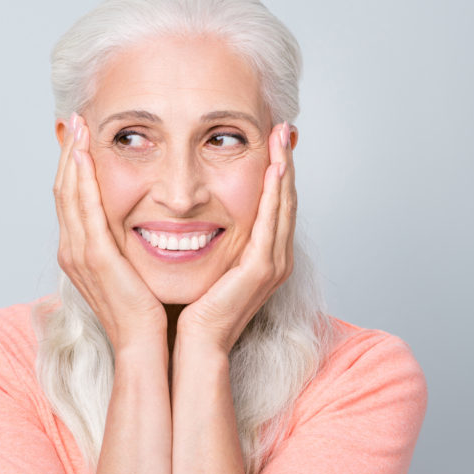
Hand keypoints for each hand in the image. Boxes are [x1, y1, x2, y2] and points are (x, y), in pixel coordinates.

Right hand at [53, 113, 167, 355]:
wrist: (144, 345)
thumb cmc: (146, 311)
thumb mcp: (132, 269)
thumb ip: (129, 244)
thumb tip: (140, 221)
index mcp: (79, 252)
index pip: (71, 199)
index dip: (71, 166)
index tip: (80, 137)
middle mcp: (71, 250)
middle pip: (63, 190)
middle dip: (67, 153)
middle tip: (74, 120)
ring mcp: (79, 253)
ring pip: (68, 193)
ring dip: (71, 157)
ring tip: (78, 126)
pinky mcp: (94, 257)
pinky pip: (83, 209)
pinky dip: (81, 179)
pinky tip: (83, 154)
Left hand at [176, 122, 297, 353]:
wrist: (195, 345)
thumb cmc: (192, 308)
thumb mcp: (204, 263)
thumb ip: (209, 238)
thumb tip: (188, 211)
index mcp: (263, 256)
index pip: (273, 205)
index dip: (275, 171)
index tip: (270, 140)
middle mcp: (275, 258)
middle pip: (285, 200)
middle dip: (285, 162)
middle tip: (283, 127)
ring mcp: (273, 264)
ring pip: (283, 205)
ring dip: (284, 169)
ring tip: (281, 137)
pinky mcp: (262, 269)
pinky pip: (273, 222)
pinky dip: (275, 193)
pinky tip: (275, 168)